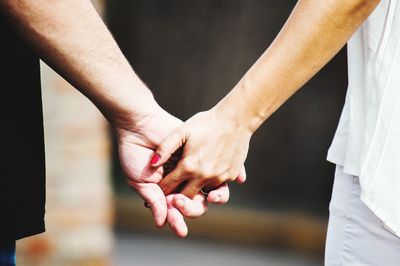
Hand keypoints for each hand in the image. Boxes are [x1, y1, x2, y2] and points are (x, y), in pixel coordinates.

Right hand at [115, 105, 229, 236]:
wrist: (139, 125)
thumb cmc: (135, 154)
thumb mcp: (140, 181)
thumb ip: (153, 200)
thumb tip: (161, 224)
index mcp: (168, 192)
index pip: (177, 211)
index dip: (178, 220)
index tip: (179, 227)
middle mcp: (183, 182)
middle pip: (195, 204)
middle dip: (191, 210)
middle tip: (181, 205)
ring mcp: (194, 168)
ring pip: (211, 189)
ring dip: (214, 198)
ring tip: (211, 198)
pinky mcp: (202, 154)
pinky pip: (218, 168)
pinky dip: (224, 178)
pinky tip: (221, 186)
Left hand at [152, 108, 249, 198]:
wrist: (235, 118)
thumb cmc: (206, 122)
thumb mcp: (181, 131)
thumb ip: (165, 148)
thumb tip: (152, 164)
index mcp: (189, 166)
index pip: (169, 186)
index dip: (162, 190)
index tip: (158, 192)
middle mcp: (204, 175)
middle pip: (185, 197)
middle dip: (176, 201)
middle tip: (170, 199)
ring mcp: (219, 177)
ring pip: (203, 195)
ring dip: (194, 194)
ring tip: (188, 192)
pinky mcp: (231, 175)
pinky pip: (218, 187)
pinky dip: (210, 186)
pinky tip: (205, 179)